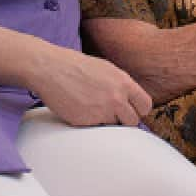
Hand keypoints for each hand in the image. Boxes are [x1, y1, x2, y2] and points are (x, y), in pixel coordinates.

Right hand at [28, 48, 152, 127]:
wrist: (50, 69)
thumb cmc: (75, 66)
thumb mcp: (106, 69)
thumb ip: (121, 85)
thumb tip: (131, 101)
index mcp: (123, 82)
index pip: (145, 106)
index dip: (138, 110)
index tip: (131, 111)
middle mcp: (116, 98)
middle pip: (133, 121)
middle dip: (123, 120)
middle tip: (111, 114)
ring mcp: (101, 111)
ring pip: (114, 127)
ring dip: (106, 122)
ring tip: (92, 109)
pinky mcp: (86, 122)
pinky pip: (95, 129)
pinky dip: (90, 124)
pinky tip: (80, 110)